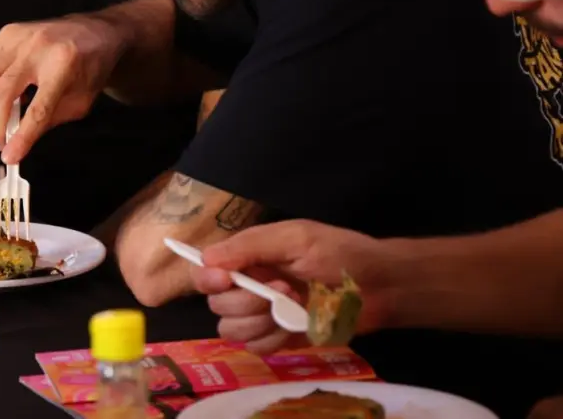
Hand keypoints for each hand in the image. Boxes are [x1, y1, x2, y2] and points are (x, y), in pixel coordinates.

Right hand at [0, 15, 127, 163]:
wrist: (95, 31)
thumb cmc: (91, 68)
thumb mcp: (80, 102)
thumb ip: (50, 120)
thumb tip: (19, 140)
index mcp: (64, 65)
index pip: (38, 109)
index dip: (22, 136)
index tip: (10, 156)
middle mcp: (39, 46)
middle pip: (4, 92)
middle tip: (2, 142)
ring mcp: (21, 35)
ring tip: (10, 109)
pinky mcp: (9, 31)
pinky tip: (9, 87)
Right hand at [189, 220, 395, 353]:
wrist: (381, 286)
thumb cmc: (340, 254)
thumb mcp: (296, 238)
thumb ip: (250, 246)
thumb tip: (206, 258)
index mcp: (248, 257)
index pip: (205, 270)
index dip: (206, 278)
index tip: (225, 280)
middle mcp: (248, 286)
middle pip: (217, 304)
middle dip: (245, 301)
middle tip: (282, 290)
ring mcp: (262, 315)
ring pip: (231, 330)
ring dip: (259, 322)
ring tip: (292, 308)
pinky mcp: (278, 339)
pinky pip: (255, 348)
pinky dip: (272, 339)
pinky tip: (294, 327)